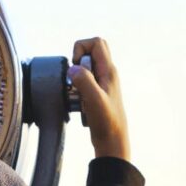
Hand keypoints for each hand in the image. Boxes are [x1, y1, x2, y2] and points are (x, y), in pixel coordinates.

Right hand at [69, 37, 129, 160]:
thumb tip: (72, 68)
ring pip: (85, 68)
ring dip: (76, 78)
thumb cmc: (107, 122)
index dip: (81, 48)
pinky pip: (84, 83)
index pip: (96, 42)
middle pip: (91, 51)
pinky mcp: (97, 93)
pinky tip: (80, 104)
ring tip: (78, 96)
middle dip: (77, 60)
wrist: (112, 142)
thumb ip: (84, 81)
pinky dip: (77, 90)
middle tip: (75, 77)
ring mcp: (102, 83)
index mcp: (109, 71)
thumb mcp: (94, 100)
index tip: (76, 66)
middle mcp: (107, 74)